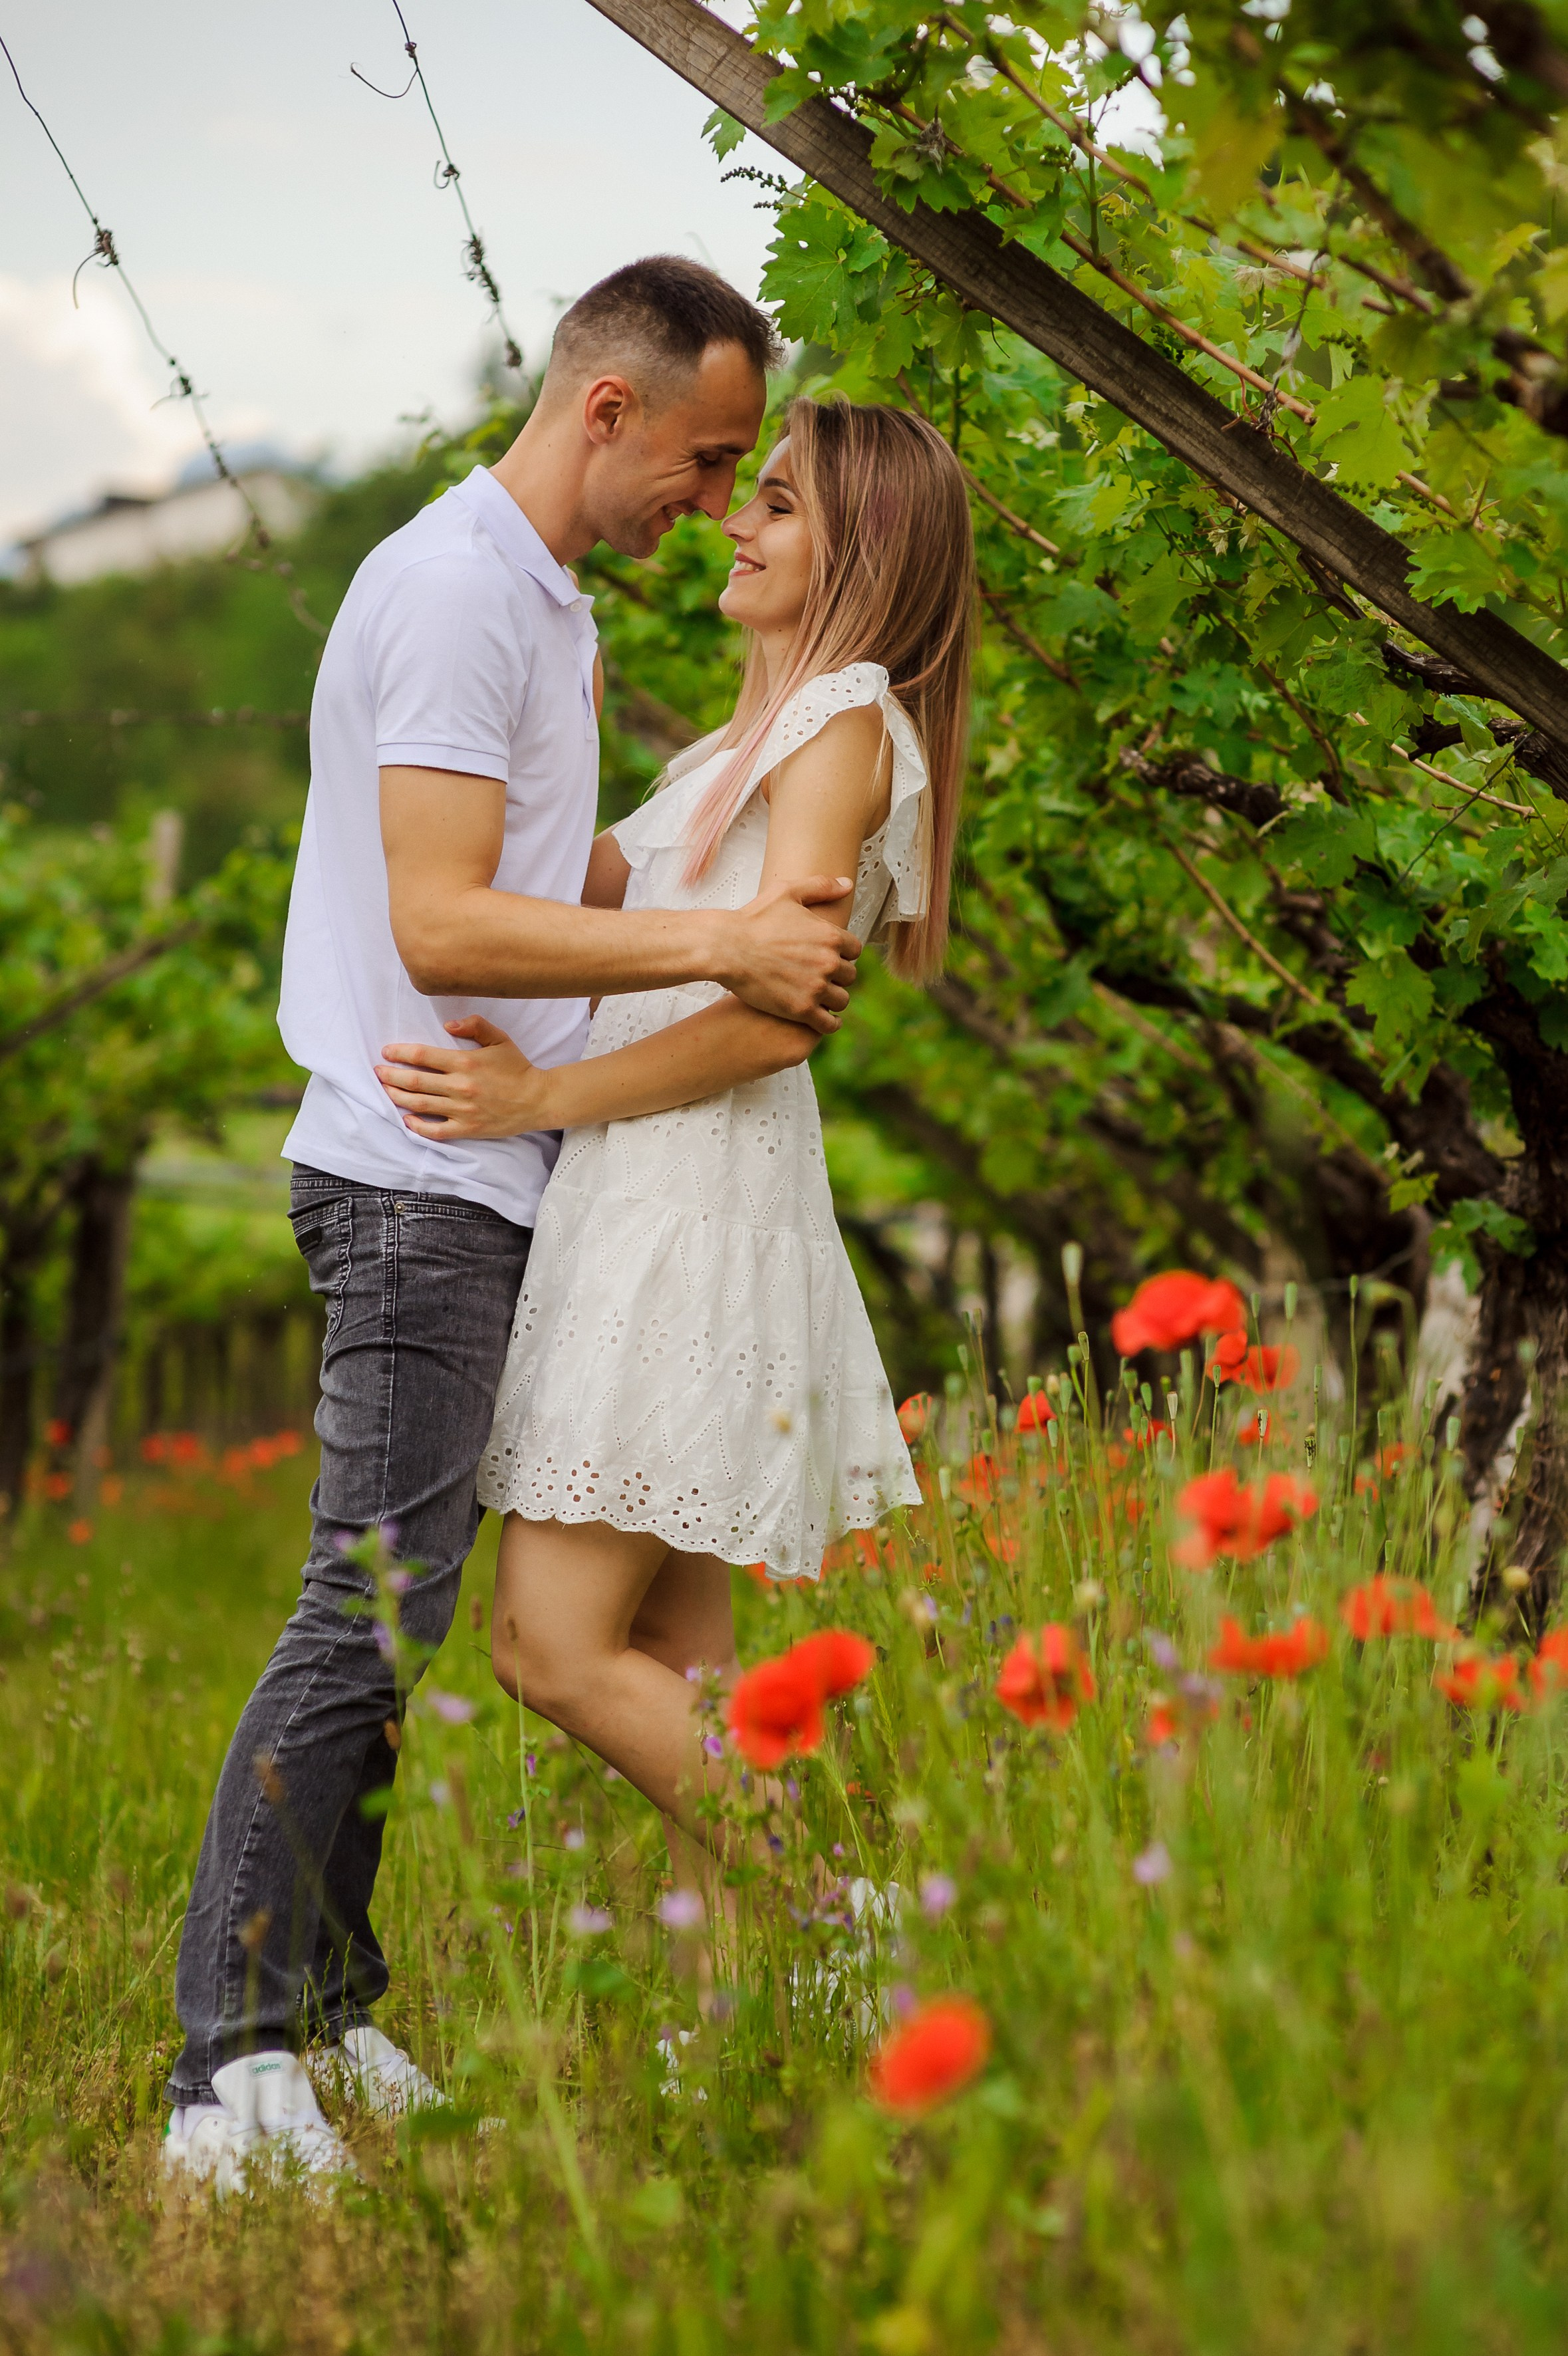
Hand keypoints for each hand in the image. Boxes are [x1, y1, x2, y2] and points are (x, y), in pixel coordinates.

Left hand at [375, 1017, 556, 1140]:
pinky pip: (435, 1131)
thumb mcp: (500, 1039)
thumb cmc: (518, 1068)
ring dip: (397, 1097)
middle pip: (415, 1081)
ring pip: (420, 1104)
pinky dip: (418, 1125)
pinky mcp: (467, 1129)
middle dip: (391, 1076)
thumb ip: (474, 1026)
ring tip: (386, 1091)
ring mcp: (462, 1110)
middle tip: (378, 1072)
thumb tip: (447, 1025)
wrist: (538, 1100)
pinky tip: (407, 1119)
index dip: (400, 1053)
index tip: (387, 1052)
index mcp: (465, 1062)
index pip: (422, 1056)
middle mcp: (460, 1086)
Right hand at [714, 877, 861, 1032]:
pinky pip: (829, 1024)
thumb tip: (847, 885)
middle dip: (838, 977)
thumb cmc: (753, 919)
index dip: (843, 954)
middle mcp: (828, 962)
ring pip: (841, 1000)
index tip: (830, 957)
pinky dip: (829, 1023)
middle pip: (850, 976)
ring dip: (833, 1000)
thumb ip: (820, 886)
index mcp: (830, 936)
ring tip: (821, 999)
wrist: (726, 948)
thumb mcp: (787, 893)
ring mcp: (816, 988)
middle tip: (822, 978)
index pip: (855, 951)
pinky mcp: (801, 1009)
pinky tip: (822, 1020)